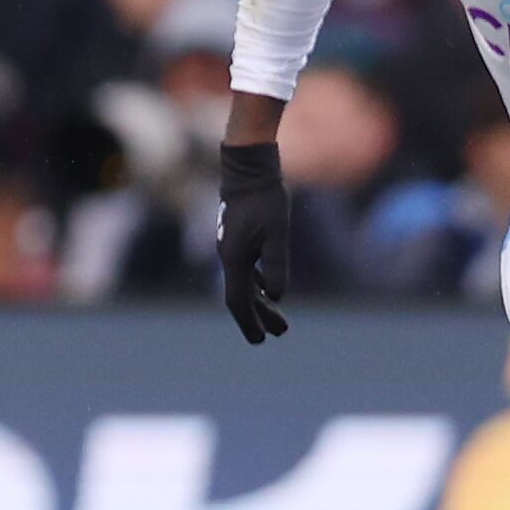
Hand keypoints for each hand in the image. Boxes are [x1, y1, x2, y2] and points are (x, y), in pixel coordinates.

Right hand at [217, 141, 289, 342]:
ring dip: (261, 302)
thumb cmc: (265, 198)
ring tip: (279, 318)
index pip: (237, 301)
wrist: (248, 168)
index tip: (262, 340)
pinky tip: (269, 290)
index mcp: (234, 259)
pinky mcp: (239, 239)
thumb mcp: (278, 231)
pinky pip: (246, 270)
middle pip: (242, 296)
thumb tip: (277, 296)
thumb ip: (276, 264)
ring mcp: (232, 248)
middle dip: (260, 316)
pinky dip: (258, 284)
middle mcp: (229, 257)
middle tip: (280, 333)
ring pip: (244, 284)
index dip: (249, 322)